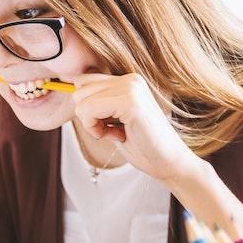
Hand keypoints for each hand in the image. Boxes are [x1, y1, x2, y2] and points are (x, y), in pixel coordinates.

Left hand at [72, 73, 197, 182]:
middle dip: (88, 115)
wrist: (170, 163)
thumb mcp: (116, 119)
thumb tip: (72, 92)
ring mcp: (132, 88)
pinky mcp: (131, 103)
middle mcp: (130, 79)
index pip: (83, 81)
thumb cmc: (143, 145)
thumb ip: (100, 103)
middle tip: (112, 130)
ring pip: (82, 101)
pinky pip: (89, 110)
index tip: (107, 124)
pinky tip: (117, 136)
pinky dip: (95, 129)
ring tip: (116, 133)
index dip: (87, 107)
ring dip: (92, 123)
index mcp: (128, 80)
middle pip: (79, 89)